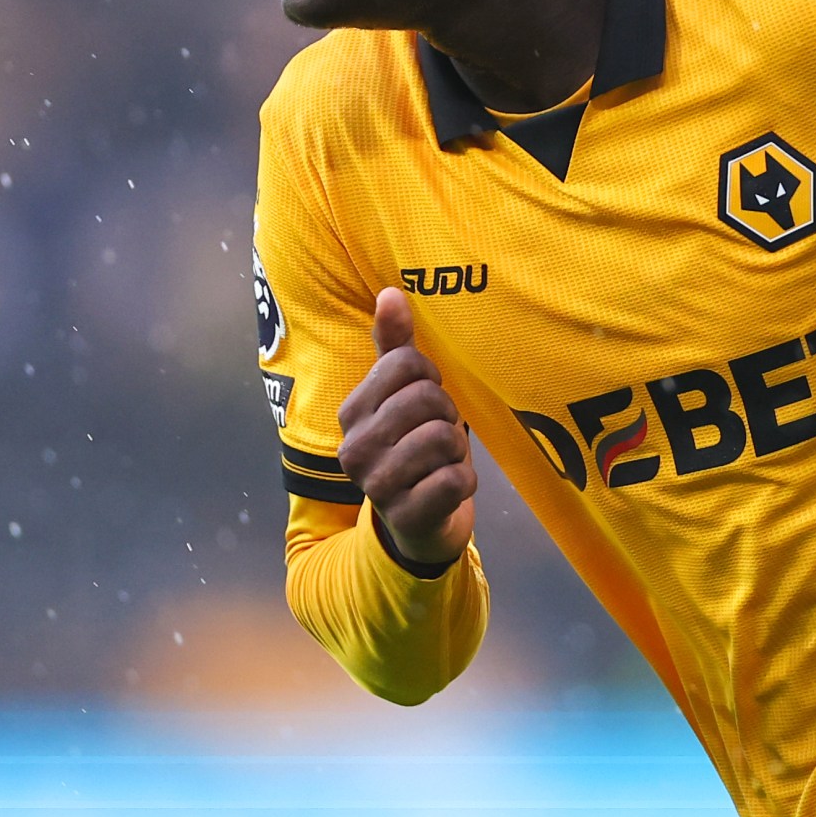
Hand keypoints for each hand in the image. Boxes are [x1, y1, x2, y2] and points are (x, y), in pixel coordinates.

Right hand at [335, 287, 475, 568]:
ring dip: (456, 448)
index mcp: (351, 412)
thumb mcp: (403, 396)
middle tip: (438, 433)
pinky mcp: (407, 517)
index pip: (405, 363)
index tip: (427, 398)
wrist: (420, 523)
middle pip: (426, 398)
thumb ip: (394, 346)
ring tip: (442, 460)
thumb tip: (391, 293)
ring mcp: (377, 487)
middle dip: (446, 413)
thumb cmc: (414, 447)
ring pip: (443, 436)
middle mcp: (354, 449)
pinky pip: (455, 480)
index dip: (430, 377)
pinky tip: (448, 488)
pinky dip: (464, 481)